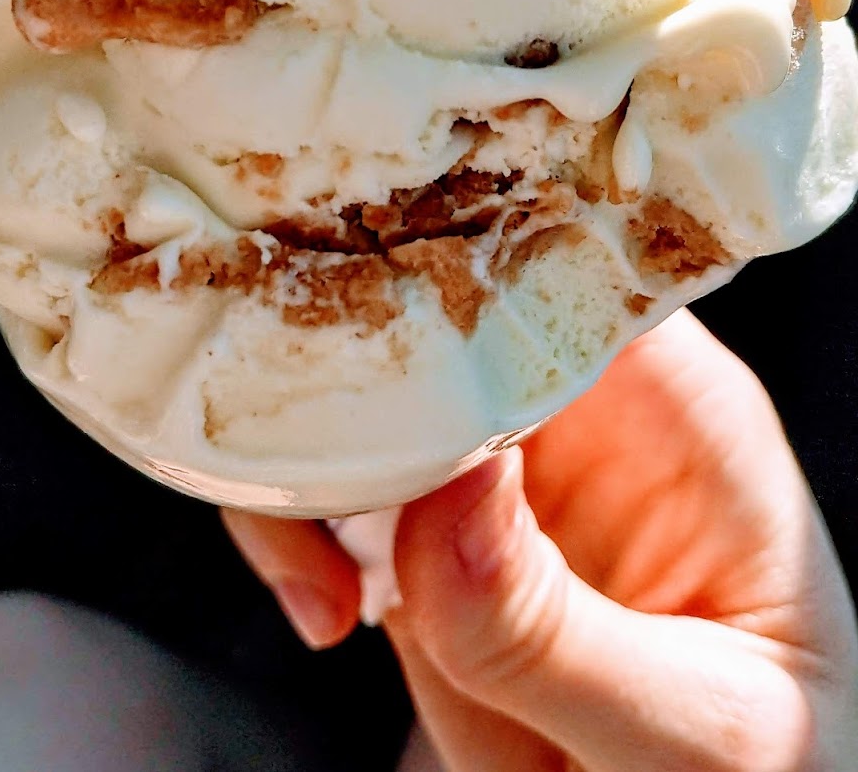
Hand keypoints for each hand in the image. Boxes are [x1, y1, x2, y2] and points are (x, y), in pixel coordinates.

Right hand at [222, 311, 857, 770]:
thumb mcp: (693, 730)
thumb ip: (558, 628)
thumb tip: (445, 493)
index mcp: (672, 405)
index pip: (563, 270)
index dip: (464, 254)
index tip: (376, 297)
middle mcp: (571, 408)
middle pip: (433, 307)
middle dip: (349, 351)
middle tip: (299, 450)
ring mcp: (486, 463)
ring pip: (353, 384)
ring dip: (300, 456)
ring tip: (314, 582)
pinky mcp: (418, 526)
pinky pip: (322, 479)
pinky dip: (285, 524)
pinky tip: (320, 607)